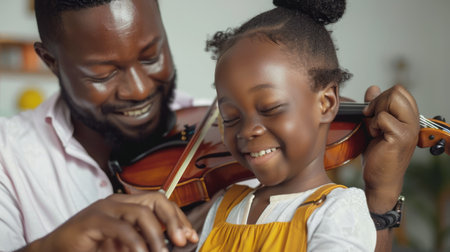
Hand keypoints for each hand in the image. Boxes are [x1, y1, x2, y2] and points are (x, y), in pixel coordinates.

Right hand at [32, 192, 197, 251]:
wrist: (55, 251)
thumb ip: (145, 241)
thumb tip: (171, 246)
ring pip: (142, 213)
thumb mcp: (125, 244)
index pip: (160, 203)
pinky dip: (136, 243)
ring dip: (157, 236)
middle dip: (174, 220)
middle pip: (156, 200)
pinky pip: (122, 228)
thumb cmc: (90, 247)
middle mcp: (118, 201)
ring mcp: (105, 208)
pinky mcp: (93, 219)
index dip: (178, 218)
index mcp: (127, 204)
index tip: (190, 236)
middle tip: (182, 241)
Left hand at [362, 85, 419, 211]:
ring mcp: (409, 129)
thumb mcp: (374, 125)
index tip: (371, 112)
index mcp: (409, 117)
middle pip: (397, 91)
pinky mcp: (400, 137)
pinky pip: (383, 117)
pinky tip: (375, 137)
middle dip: (378, 101)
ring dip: (376, 112)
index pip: (400, 91)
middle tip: (371, 118)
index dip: (382, 97)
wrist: (379, 179)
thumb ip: (375, 107)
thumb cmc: (378, 155)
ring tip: (375, 128)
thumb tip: (373, 88)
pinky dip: (373, 125)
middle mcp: (413, 121)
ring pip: (392, 99)